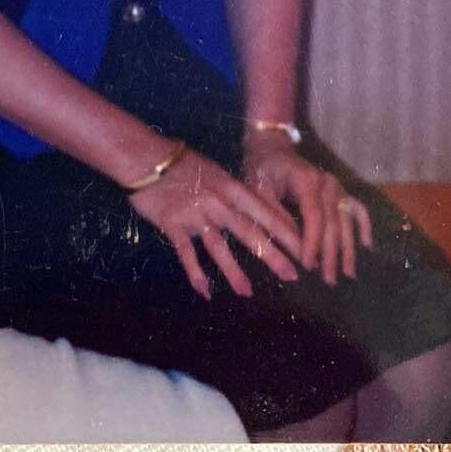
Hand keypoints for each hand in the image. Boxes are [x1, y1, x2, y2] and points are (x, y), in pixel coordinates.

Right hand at [129, 146, 303, 299]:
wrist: (147, 158)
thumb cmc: (182, 164)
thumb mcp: (214, 172)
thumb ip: (232, 193)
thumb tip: (254, 210)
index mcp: (230, 187)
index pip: (264, 212)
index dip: (285, 231)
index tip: (303, 247)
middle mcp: (217, 202)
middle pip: (249, 232)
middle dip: (272, 255)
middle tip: (292, 275)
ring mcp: (195, 214)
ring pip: (219, 248)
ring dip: (234, 272)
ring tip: (248, 293)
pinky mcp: (174, 225)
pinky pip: (187, 254)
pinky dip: (196, 274)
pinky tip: (205, 293)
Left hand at [243, 130, 371, 285]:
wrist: (271, 148)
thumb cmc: (262, 170)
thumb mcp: (259, 192)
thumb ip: (276, 217)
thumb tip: (294, 249)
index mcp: (307, 180)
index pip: (315, 216)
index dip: (313, 242)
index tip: (308, 266)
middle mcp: (327, 183)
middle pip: (333, 222)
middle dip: (331, 253)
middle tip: (328, 280)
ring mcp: (336, 186)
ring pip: (346, 220)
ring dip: (348, 247)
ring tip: (348, 274)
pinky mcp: (339, 191)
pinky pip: (357, 208)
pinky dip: (364, 225)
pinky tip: (366, 245)